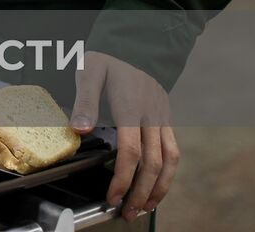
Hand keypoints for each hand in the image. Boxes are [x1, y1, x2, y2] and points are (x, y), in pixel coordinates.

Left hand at [71, 51, 178, 221]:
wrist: (136, 44)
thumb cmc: (109, 58)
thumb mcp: (90, 71)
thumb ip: (85, 101)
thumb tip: (80, 130)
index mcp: (131, 106)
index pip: (131, 151)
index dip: (122, 178)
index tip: (112, 196)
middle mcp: (152, 115)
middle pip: (153, 163)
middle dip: (141, 192)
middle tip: (127, 211)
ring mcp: (162, 117)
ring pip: (170, 160)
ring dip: (160, 188)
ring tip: (145, 206)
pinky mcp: (167, 118)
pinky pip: (174, 150)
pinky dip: (168, 172)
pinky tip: (158, 185)